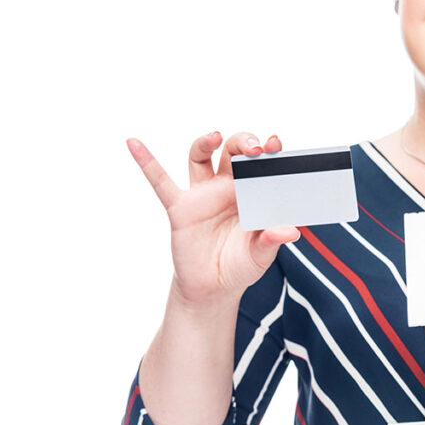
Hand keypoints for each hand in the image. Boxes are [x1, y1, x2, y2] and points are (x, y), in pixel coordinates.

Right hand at [126, 131, 300, 306]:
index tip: (276, 144)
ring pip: (201, 156)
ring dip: (205, 143)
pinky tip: (134, 143)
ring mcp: (202, 194)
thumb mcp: (260, 254)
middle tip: (255, 148)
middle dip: (243, 143)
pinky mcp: (180, 207)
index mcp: (252, 193)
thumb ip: (272, 240)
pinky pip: (160, 181)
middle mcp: (227, 187)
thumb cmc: (240, 265)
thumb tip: (290, 231)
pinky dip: (146, 161)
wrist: (214, 288)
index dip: (267, 151)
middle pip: (232, 152)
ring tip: (215, 137)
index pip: (260, 165)